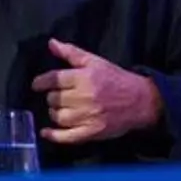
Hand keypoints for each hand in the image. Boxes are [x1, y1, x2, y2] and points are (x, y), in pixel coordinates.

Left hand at [31, 39, 162, 144]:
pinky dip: (53, 135)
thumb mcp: (96, 62)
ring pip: (57, 117)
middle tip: (61, 96)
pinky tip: (47, 132)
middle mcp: (84, 97)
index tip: (38, 84)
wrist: (142, 101)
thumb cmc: (117, 79)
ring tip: (62, 109)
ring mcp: (87, 116)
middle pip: (53, 99)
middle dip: (54, 97)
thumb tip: (52, 43)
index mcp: (85, 77)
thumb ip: (72, 53)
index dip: (41, 82)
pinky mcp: (91, 132)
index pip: (53, 79)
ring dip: (56, 113)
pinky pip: (66, 137)